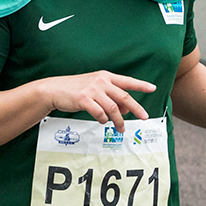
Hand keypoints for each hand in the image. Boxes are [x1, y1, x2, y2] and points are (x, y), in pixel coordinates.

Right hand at [41, 70, 155, 131]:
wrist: (53, 89)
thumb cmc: (74, 89)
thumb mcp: (94, 87)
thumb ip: (110, 95)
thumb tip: (126, 108)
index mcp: (104, 77)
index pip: (127, 81)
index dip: (141, 85)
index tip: (153, 88)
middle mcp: (100, 82)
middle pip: (124, 97)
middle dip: (136, 109)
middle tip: (144, 117)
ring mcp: (92, 90)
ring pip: (114, 108)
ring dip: (119, 120)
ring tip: (121, 128)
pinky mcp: (84, 99)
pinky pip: (100, 113)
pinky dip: (103, 119)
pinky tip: (102, 121)